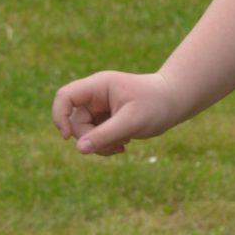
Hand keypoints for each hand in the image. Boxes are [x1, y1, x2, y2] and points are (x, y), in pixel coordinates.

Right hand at [52, 70, 182, 155]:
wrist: (175, 102)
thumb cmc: (157, 105)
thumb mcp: (131, 122)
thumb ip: (105, 135)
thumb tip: (79, 149)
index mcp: (98, 85)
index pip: (65, 96)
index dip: (60, 116)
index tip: (67, 136)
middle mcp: (95, 95)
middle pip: (75, 120)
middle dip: (91, 138)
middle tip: (114, 145)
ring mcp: (99, 107)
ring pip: (85, 132)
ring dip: (100, 144)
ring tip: (122, 146)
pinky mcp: (106, 119)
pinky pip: (95, 137)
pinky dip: (106, 145)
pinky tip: (123, 146)